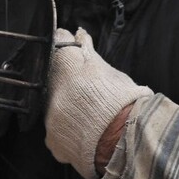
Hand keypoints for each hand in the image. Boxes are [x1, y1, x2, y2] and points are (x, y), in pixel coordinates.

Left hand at [45, 27, 152, 178]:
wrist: (128, 142)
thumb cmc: (124, 103)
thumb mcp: (111, 72)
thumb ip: (89, 52)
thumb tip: (79, 35)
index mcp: (67, 68)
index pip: (59, 44)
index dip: (66, 45)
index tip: (72, 48)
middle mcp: (53, 93)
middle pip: (54, 80)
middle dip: (68, 82)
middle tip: (88, 91)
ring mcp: (50, 120)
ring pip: (54, 108)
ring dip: (67, 108)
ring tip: (89, 115)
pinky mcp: (54, 143)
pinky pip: (56, 134)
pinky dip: (67, 132)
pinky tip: (84, 132)